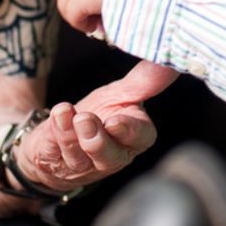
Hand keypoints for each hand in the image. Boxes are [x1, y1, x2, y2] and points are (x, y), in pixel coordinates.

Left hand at [18, 60, 177, 191]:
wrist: (63, 132)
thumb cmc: (100, 113)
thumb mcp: (121, 94)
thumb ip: (145, 81)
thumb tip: (171, 62)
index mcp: (133, 138)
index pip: (140, 138)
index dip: (130, 131)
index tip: (115, 121)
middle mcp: (111, 155)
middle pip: (109, 156)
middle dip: (96, 140)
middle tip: (85, 119)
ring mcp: (83, 163)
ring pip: (78, 155)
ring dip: (70, 134)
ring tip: (64, 111)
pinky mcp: (56, 162)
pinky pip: (54, 151)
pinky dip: (53, 132)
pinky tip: (55, 115)